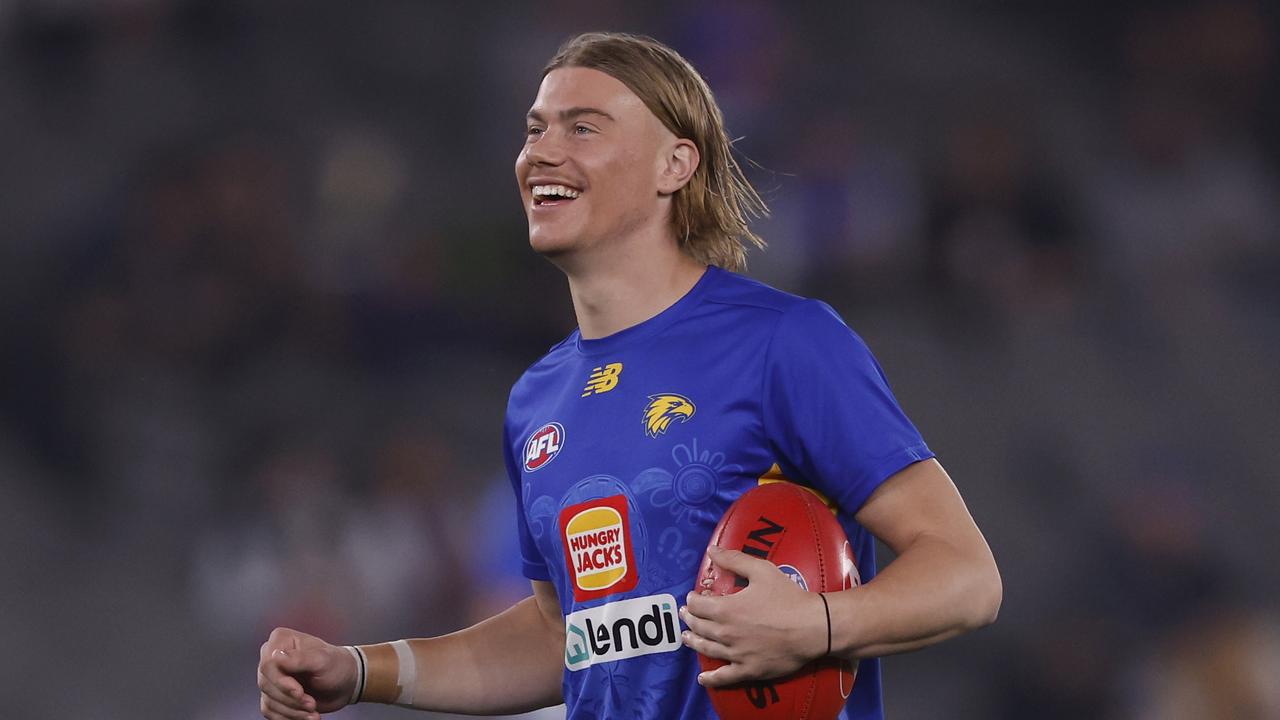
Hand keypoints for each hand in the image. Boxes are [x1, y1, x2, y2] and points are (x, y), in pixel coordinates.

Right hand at [258, 627, 356, 719]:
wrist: (345, 683)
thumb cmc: (337, 666)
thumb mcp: (323, 660)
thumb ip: (300, 658)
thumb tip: (275, 655)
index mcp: (281, 640)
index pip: (268, 664)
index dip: (281, 681)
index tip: (299, 691)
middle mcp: (272, 657)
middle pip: (266, 684)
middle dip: (291, 699)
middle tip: (311, 704)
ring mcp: (272, 678)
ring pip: (269, 700)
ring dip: (292, 711)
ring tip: (312, 711)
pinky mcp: (274, 695)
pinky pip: (270, 711)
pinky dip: (288, 717)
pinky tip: (305, 716)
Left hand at [680, 546, 827, 687]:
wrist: (812, 627)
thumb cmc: (788, 597)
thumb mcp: (761, 571)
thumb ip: (734, 560)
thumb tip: (712, 551)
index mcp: (726, 609)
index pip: (697, 605)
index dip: (692, 600)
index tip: (693, 597)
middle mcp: (726, 633)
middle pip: (699, 626)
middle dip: (689, 619)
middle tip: (686, 615)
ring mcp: (736, 654)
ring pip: (706, 649)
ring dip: (693, 642)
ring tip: (687, 637)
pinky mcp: (749, 670)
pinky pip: (724, 677)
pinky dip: (710, 678)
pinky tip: (702, 678)